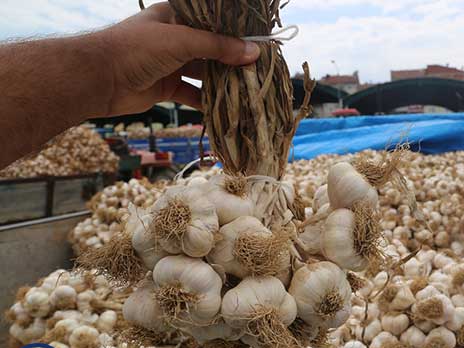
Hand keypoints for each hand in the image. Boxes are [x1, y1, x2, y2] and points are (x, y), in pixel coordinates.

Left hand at [98, 2, 259, 115]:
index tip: (260, 42)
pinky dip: (206, 102)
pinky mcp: (166, 87)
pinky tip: (225, 109)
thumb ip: (218, 47)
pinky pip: (192, 94)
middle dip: (233, 59)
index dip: (236, 32)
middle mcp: (175, 38)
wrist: (98, 79)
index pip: (213, 21)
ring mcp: (170, 63)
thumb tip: (253, 52)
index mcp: (177, 16)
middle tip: (259, 70)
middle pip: (212, 48)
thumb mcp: (181, 41)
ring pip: (204, 72)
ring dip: (223, 82)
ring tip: (248, 90)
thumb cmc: (136, 48)